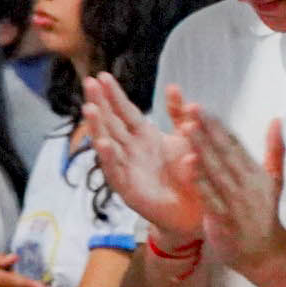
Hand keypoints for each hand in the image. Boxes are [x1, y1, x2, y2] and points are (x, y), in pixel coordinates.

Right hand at [83, 76, 205, 238]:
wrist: (196, 210)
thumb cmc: (189, 174)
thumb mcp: (186, 139)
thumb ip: (179, 114)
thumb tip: (173, 86)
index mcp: (143, 136)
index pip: (125, 111)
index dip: (114, 95)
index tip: (102, 76)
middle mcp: (131, 150)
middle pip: (111, 122)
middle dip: (100, 103)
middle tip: (89, 82)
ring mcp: (126, 169)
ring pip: (108, 144)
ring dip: (98, 127)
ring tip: (90, 108)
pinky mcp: (128, 189)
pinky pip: (116, 172)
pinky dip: (109, 158)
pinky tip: (104, 144)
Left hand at [178, 102, 285, 281]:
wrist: (266, 254)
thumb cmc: (264, 215)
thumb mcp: (274, 180)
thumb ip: (275, 149)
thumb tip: (277, 120)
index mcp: (255, 172)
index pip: (235, 144)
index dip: (217, 125)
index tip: (202, 107)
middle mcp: (247, 183)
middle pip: (225, 152)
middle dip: (207, 130)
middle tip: (191, 108)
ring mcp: (236, 201)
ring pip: (216, 170)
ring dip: (201, 148)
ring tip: (186, 128)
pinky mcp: (225, 218)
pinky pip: (211, 196)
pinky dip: (200, 180)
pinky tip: (188, 164)